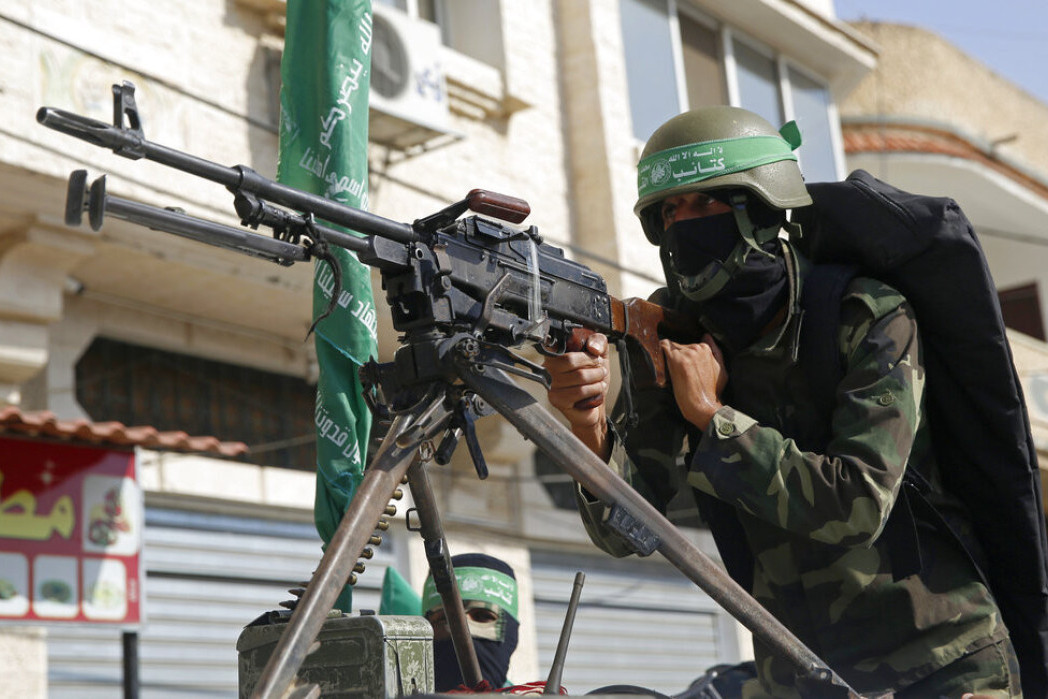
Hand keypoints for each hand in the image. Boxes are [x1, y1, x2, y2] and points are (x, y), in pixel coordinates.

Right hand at [544, 333, 610, 459]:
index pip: (562, 343)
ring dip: (597, 378)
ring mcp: (550, 385)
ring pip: (579, 376)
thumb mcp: (600, 355)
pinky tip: (597, 390)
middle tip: (600, 368)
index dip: (581, 348)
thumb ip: (598, 341)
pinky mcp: (557, 400)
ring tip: (600, 380)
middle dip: (592, 363)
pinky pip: (580, 391)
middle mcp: (547, 368)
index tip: (592, 354)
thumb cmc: (592, 379)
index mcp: (554, 354)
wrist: (594, 406)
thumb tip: (593, 348)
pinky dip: (594, 389)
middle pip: (570, 359)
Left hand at [662, 334, 727, 430]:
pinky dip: (659, 351)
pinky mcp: (676, 359)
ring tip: (674, 373)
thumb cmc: (712, 392)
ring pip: (671, 348)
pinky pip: (663, 347)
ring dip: (669, 359)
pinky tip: (660, 360)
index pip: (689, 345)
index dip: (684, 356)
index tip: (683, 368)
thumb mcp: (721, 369)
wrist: (704, 406)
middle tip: (679, 373)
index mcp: (706, 349)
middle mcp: (697, 348)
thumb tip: (706, 336)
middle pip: (679, 346)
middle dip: (677, 357)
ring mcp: (687, 353)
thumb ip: (715, 351)